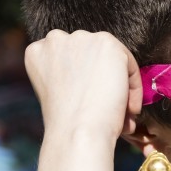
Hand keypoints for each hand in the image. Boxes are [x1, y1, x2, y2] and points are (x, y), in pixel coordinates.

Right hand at [25, 30, 143, 142]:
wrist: (78, 132)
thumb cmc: (68, 124)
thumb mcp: (57, 93)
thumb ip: (68, 76)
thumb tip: (96, 78)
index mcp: (36, 52)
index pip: (68, 59)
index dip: (83, 82)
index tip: (92, 103)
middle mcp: (55, 39)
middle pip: (89, 56)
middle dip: (101, 80)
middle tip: (110, 108)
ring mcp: (81, 39)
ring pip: (110, 60)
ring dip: (118, 84)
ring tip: (122, 112)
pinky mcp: (106, 43)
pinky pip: (128, 64)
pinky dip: (133, 88)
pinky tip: (128, 110)